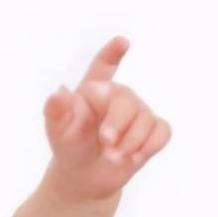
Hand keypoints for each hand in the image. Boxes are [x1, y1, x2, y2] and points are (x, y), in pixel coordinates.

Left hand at [43, 36, 170, 200]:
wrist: (86, 175)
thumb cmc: (69, 146)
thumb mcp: (57, 130)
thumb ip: (55, 110)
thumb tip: (59, 91)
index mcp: (93, 90)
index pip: (103, 66)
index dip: (112, 54)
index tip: (122, 41)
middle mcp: (118, 97)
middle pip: (127, 99)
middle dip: (118, 122)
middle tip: (106, 140)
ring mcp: (138, 112)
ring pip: (146, 119)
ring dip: (130, 142)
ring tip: (112, 155)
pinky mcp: (153, 130)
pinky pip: (162, 132)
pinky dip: (148, 147)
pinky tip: (134, 157)